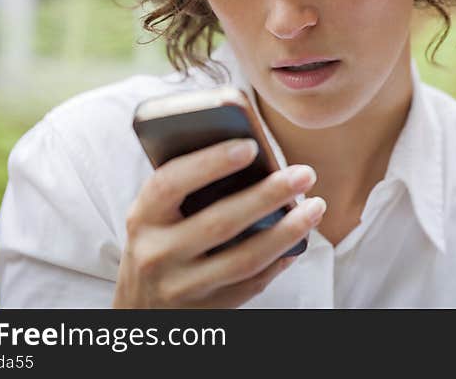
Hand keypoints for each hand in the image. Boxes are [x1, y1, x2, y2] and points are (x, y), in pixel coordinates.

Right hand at [113, 138, 324, 307]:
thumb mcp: (157, 212)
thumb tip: (251, 152)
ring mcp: (182, 287)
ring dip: (288, 231)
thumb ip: (188, 184)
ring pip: (245, 259)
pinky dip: (281, 258)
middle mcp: (156, 255)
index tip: (251, 146)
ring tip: (316, 206)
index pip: (171, 184)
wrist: (139, 305)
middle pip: (219, 223)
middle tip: (304, 173)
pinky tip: (301, 236)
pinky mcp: (208, 310)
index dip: (210, 163)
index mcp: (142, 217)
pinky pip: (252, 283)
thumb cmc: (159, 238)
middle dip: (267, 195)